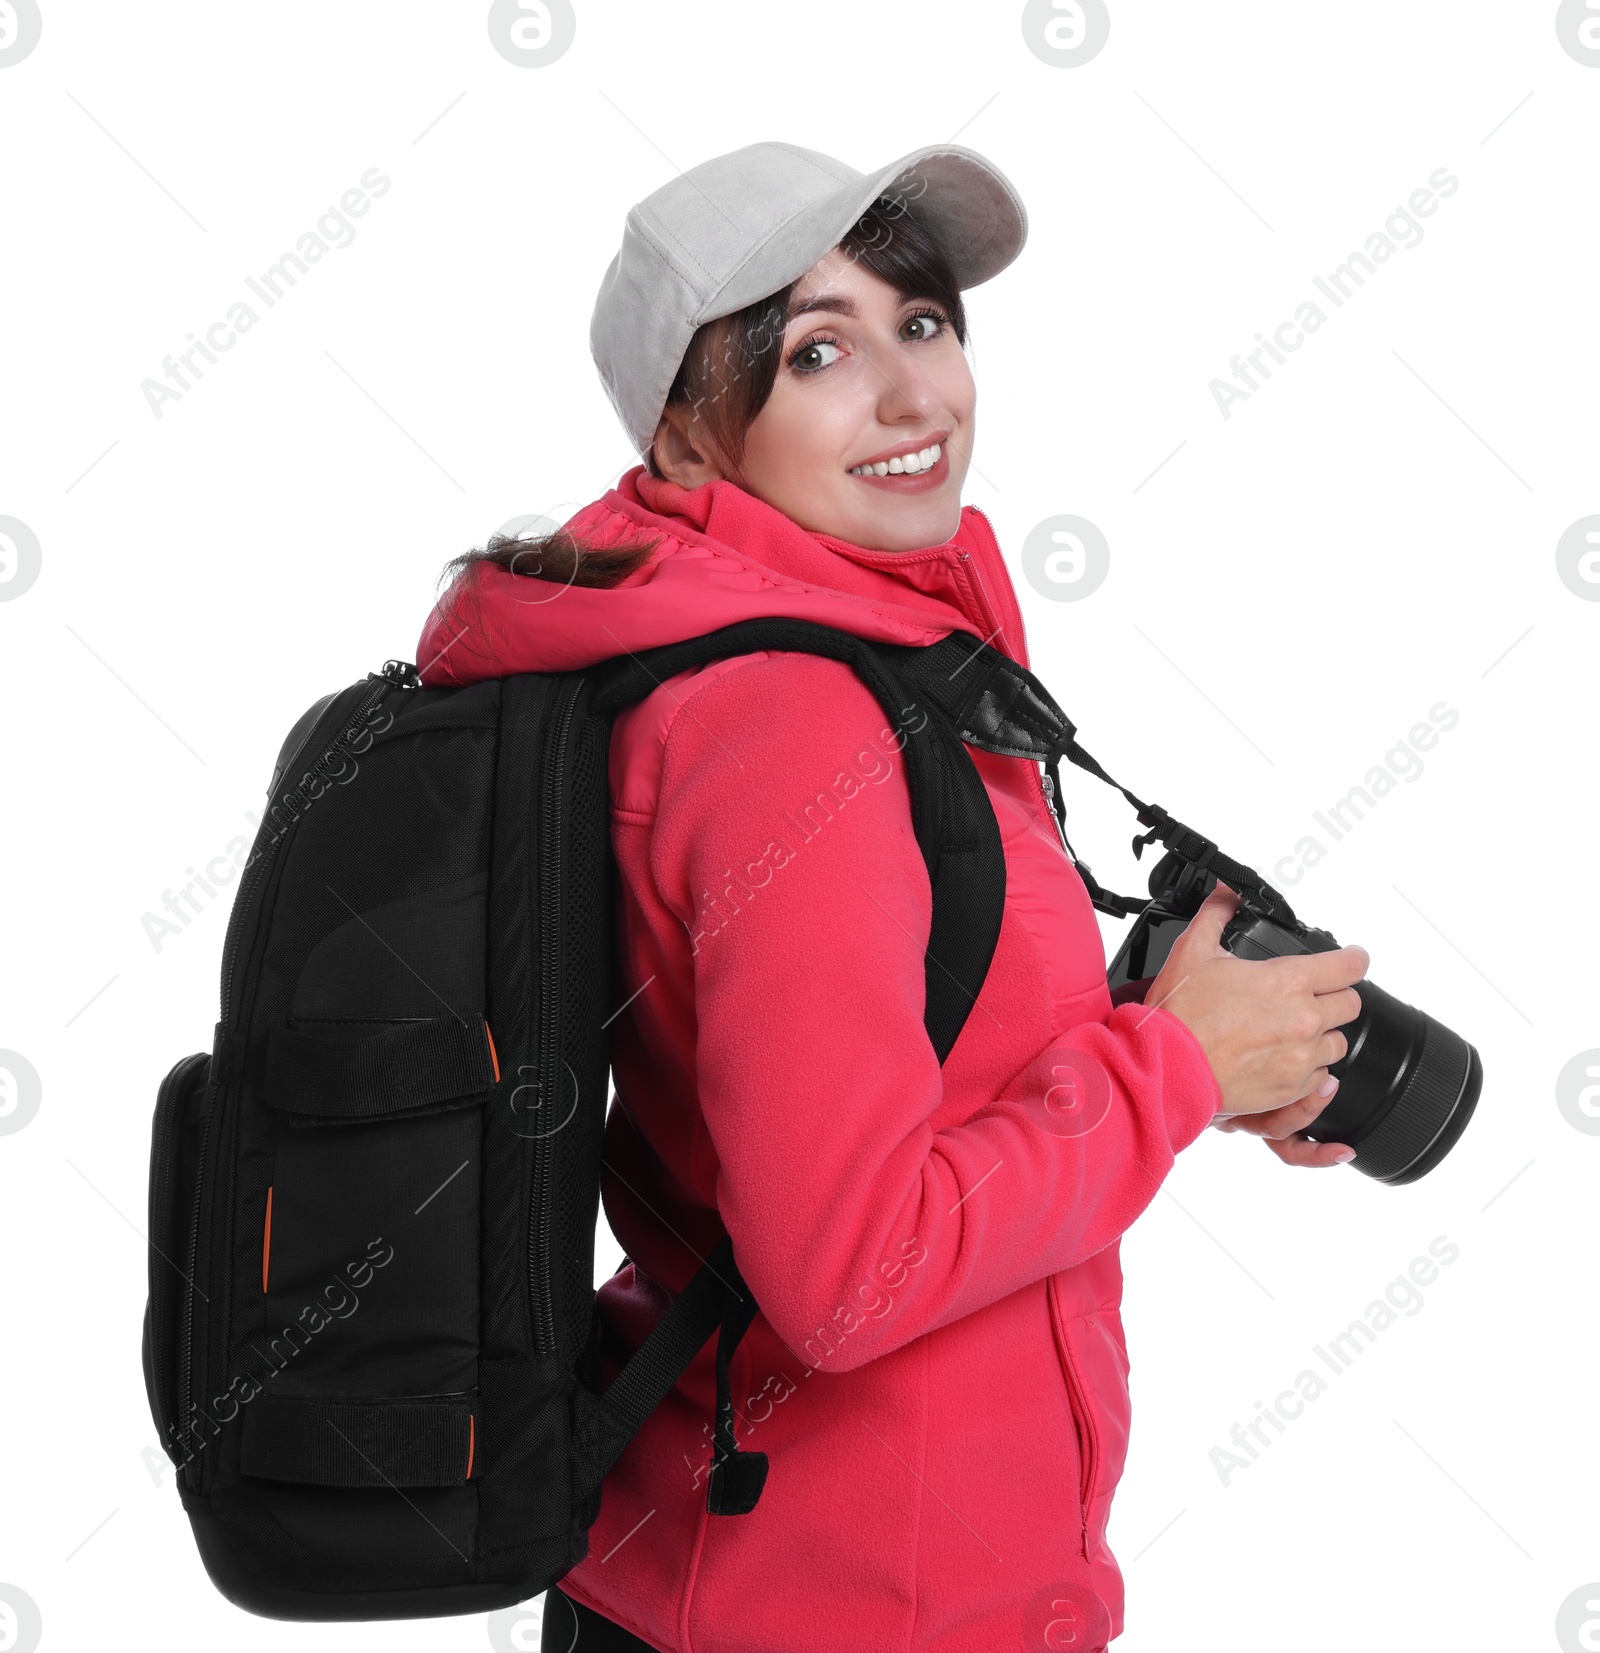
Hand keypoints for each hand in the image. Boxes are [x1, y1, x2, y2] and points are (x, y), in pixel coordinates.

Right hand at [1145, 882, 1366, 1162]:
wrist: (1166, 1066)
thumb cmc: (1179, 1014)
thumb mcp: (1192, 951)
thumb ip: (1215, 915)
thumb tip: (1224, 893)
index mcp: (1288, 982)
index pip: (1349, 965)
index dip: (1354, 958)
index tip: (1352, 958)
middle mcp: (1303, 1020)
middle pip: (1351, 1005)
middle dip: (1335, 997)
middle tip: (1313, 996)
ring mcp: (1301, 1058)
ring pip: (1338, 1043)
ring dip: (1322, 1035)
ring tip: (1293, 1031)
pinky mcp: (1292, 1089)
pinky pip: (1321, 1079)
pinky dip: (1309, 1068)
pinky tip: (1284, 1059)